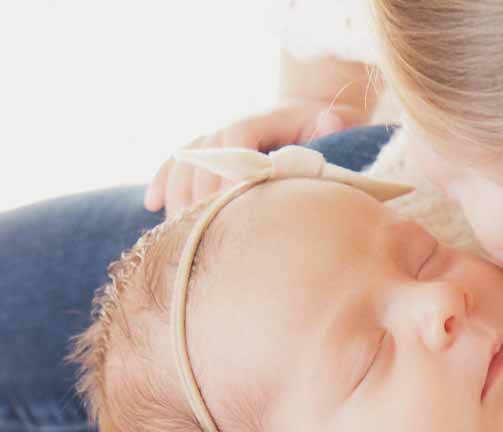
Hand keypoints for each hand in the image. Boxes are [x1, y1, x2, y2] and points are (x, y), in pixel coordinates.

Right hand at [143, 98, 364, 217]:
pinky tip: (152, 207)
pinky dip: (163, 184)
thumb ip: (332, 126)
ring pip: (185, 161)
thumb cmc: (325, 129)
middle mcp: (230, 126)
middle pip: (205, 154)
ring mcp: (215, 138)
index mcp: (261, 119)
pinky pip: (177, 165)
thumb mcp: (334, 125)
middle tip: (204, 232)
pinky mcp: (206, 153)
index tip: (232, 200)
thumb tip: (330, 119)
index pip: (237, 137)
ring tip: (179, 231)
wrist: (305, 113)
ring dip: (179, 194)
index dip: (232, 166)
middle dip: (202, 192)